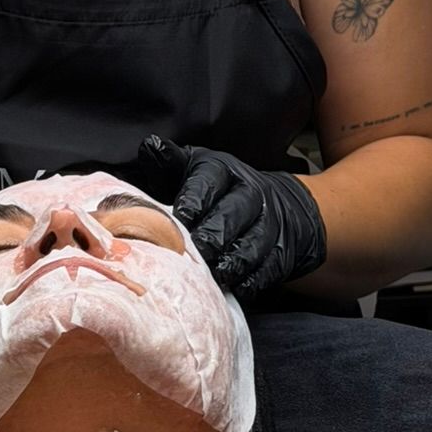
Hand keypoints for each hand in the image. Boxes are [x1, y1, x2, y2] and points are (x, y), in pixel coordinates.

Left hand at [135, 136, 326, 299]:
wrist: (281, 206)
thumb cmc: (220, 192)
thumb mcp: (195, 170)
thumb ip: (169, 163)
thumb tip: (150, 145)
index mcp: (224, 171)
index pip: (209, 182)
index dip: (194, 200)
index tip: (180, 218)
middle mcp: (250, 193)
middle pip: (234, 213)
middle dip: (214, 234)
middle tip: (196, 251)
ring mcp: (270, 223)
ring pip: (253, 243)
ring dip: (233, 261)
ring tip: (214, 274)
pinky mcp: (282, 251)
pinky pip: (268, 267)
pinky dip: (251, 279)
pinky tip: (235, 287)